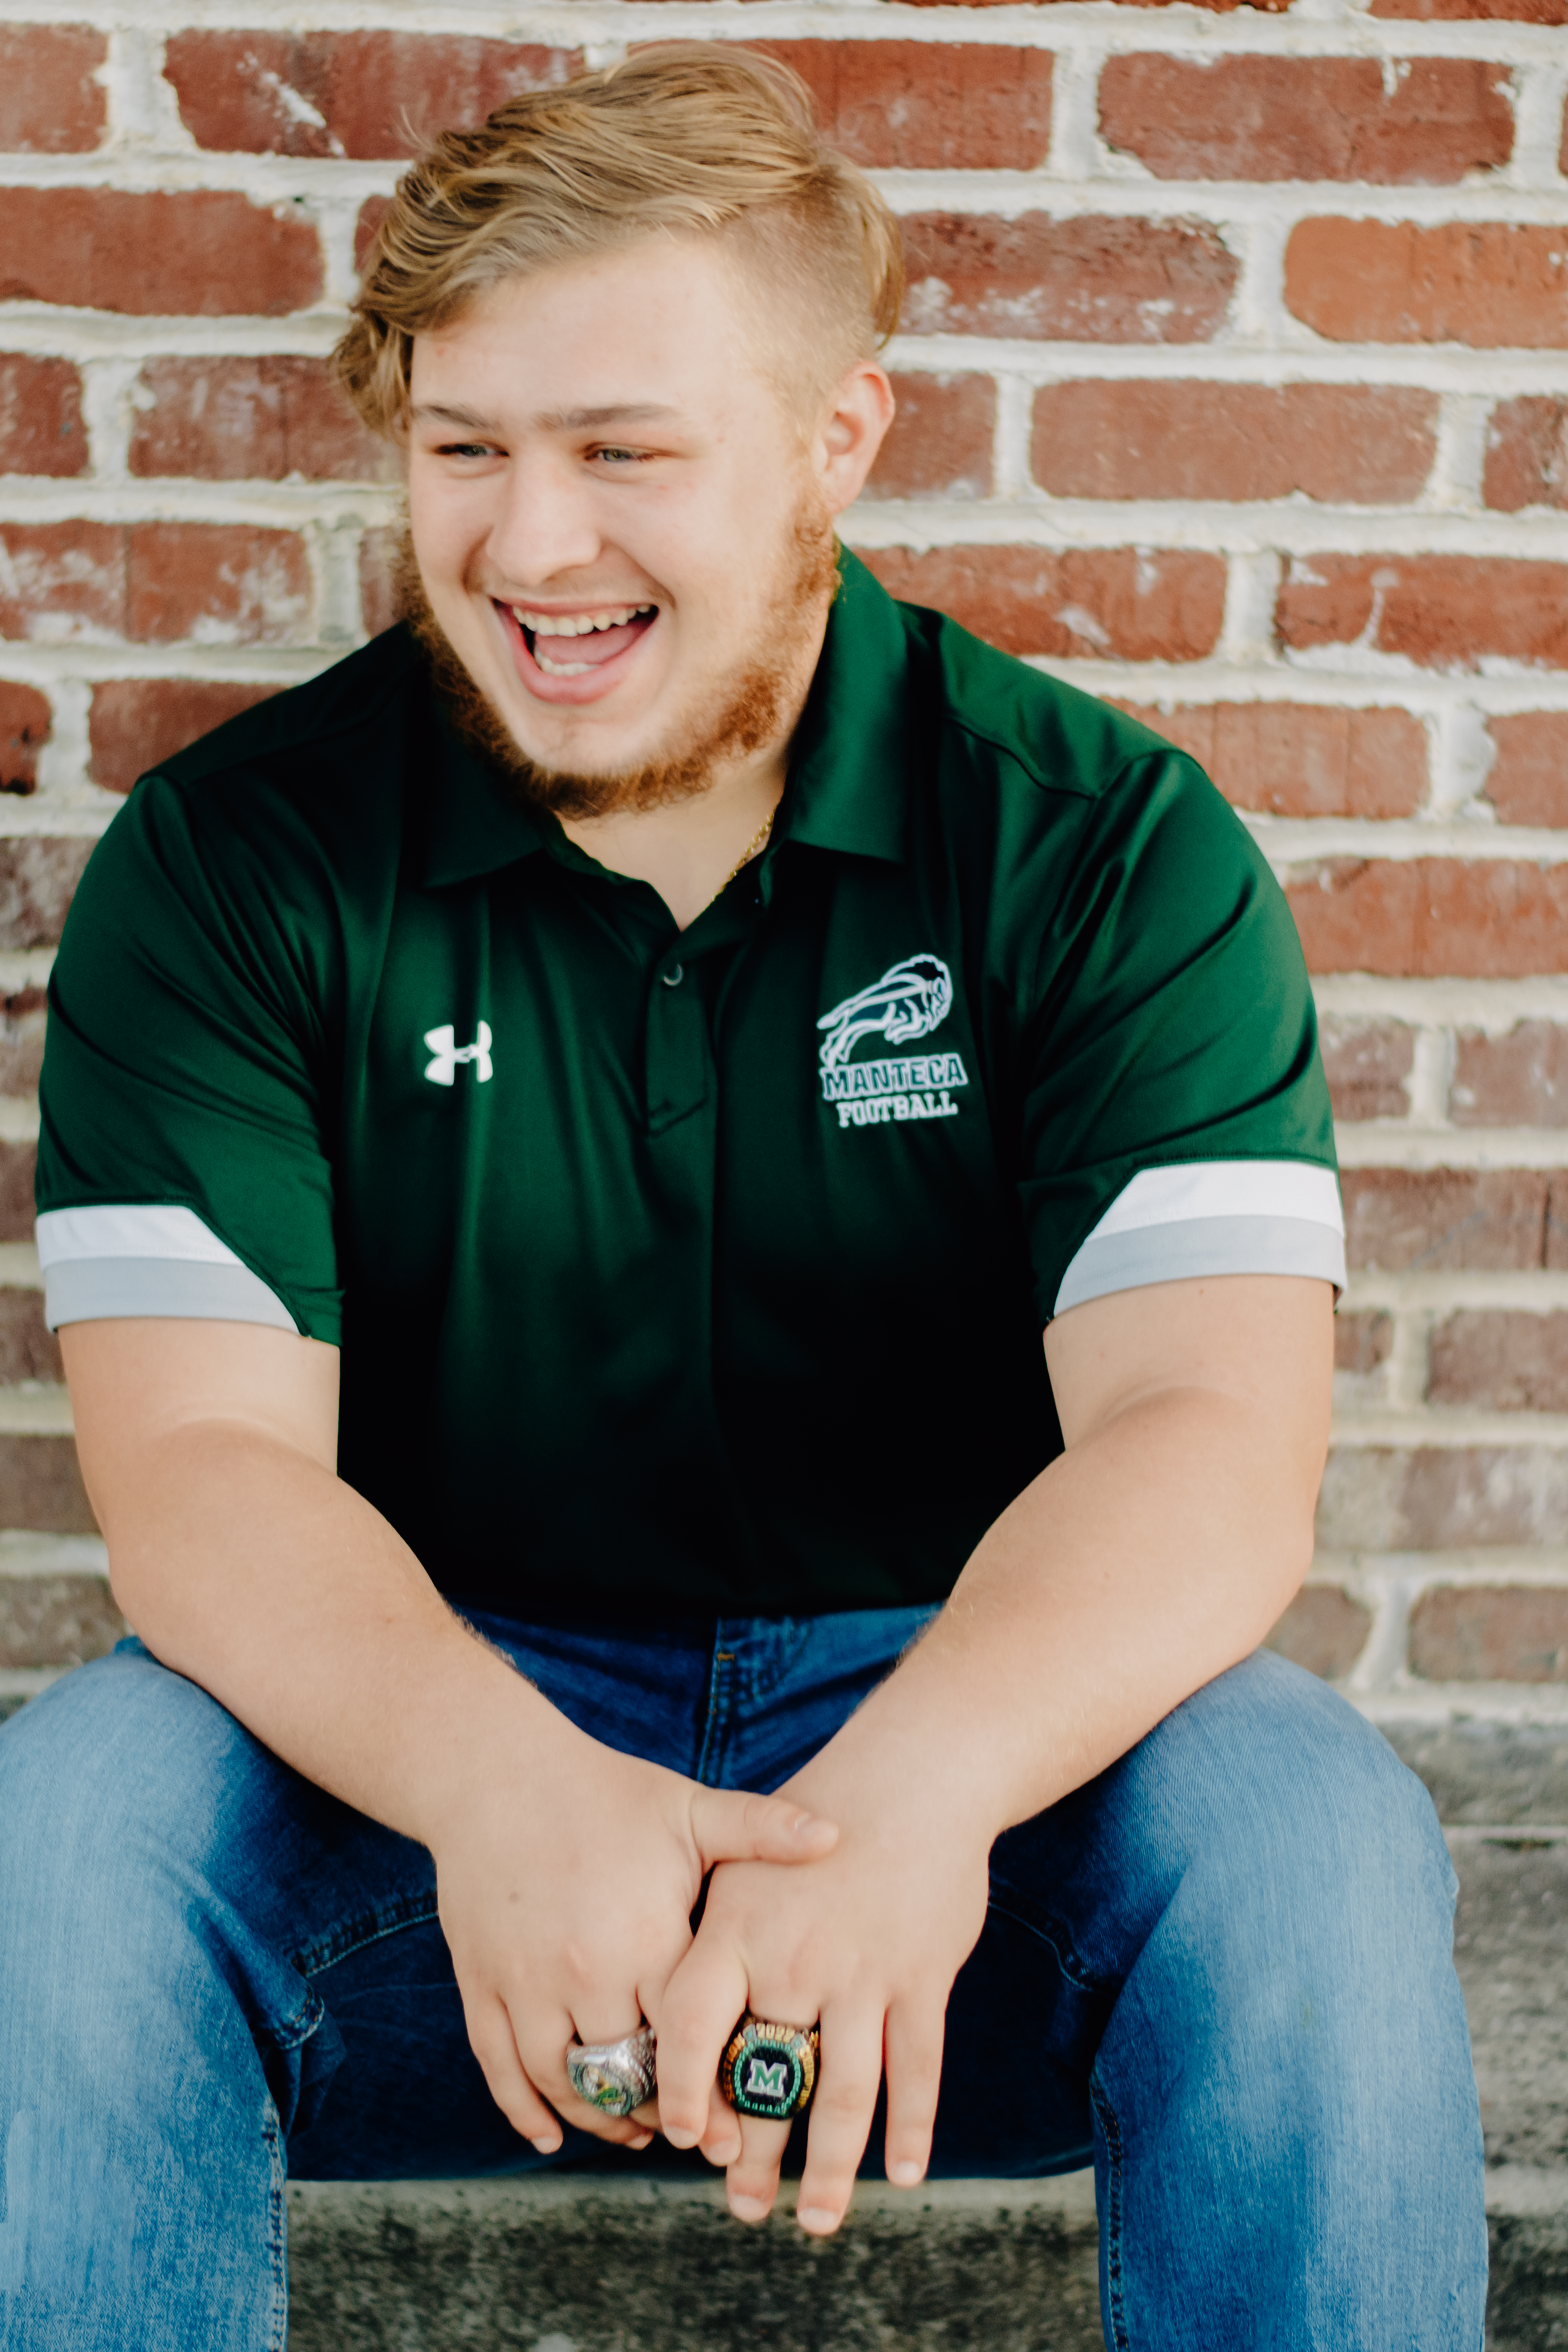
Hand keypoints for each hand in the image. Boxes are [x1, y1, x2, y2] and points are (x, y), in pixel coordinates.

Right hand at [429, 1706, 837, 2151]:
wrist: (498, 1774)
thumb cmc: (605, 1792)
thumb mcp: (688, 1808)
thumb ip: (760, 1830)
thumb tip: (838, 1835)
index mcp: (646, 1937)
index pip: (690, 2040)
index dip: (715, 2088)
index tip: (740, 2127)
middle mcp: (586, 1972)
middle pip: (630, 2074)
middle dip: (664, 2112)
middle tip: (695, 2138)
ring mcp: (527, 1984)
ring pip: (566, 2083)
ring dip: (603, 2120)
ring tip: (637, 2131)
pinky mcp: (483, 1985)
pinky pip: (501, 2069)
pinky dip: (526, 2111)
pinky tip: (552, 2133)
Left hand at [652, 1747, 990, 2231]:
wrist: (912, 1779)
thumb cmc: (817, 1825)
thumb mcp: (741, 1863)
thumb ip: (711, 1940)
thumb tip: (675, 2024)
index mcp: (739, 1928)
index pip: (694, 2026)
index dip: (683, 2089)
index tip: (682, 2138)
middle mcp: (796, 1957)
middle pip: (768, 2079)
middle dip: (753, 2156)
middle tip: (743, 2206)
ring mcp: (864, 1970)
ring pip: (846, 2095)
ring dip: (828, 2170)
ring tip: (812, 2221)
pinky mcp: (922, 1976)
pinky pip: (915, 2068)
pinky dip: (909, 2128)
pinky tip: (899, 2174)